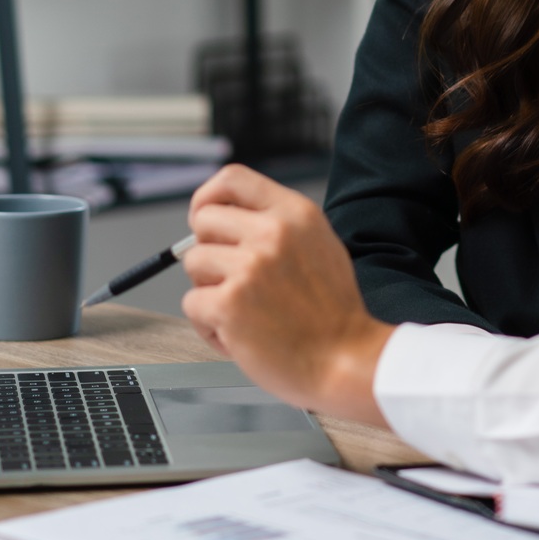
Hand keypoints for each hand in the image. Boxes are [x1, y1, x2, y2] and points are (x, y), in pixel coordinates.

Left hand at [180, 165, 394, 424]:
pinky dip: (209, 324)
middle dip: (208, 249)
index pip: (232, 179)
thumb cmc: (333, 314)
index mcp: (295, 214)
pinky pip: (192, 303)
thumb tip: (228, 218)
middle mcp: (272, 233)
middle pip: (203, 220)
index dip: (208, 197)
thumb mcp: (320, 245)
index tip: (204, 217)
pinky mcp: (229, 304)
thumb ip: (278, 225)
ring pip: (193, 263)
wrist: (346, 360)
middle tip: (230, 277)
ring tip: (243, 311)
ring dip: (209, 289)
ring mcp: (249, 268)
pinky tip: (240, 334)